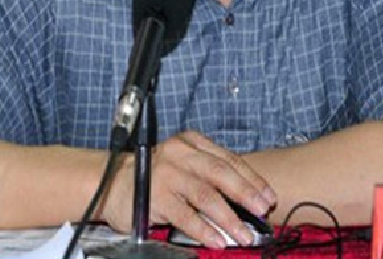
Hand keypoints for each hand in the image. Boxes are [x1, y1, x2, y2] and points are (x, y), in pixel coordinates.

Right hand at [99, 131, 275, 246]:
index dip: (251, 178)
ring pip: (206, 194)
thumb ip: (210, 176)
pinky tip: (218, 240)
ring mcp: (167, 173)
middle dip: (246, 193)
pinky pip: (186, 215)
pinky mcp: (156, 195)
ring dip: (229, 217)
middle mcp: (180, 153)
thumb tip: (247, 201)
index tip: (268, 196)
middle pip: (220, 173)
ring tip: (244, 235)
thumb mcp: (184, 165)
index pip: (228, 159)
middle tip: (263, 212)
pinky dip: (205, 229)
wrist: (114, 183)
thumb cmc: (156, 176)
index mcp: (191, 142)